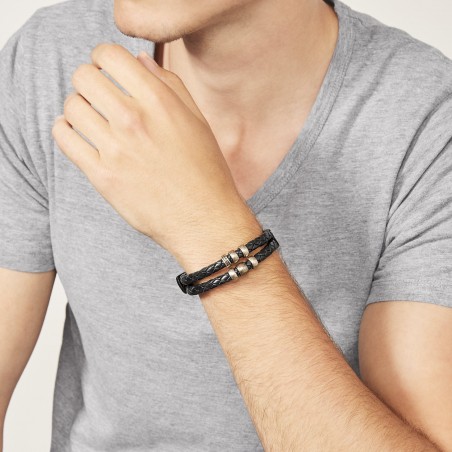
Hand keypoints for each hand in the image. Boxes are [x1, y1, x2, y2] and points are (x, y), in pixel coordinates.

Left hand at [52, 43, 259, 264]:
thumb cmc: (206, 171)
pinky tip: (81, 135)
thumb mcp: (197, 121)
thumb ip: (169, 85)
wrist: (204, 219)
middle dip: (89, 80)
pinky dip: (67, 131)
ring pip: (71, 106)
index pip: (108, 55)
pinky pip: (64, 138)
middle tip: (99, 95)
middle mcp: (134, 121)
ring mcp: (116, 149)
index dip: (104, 58)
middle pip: (83, 77)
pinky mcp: (102, 176)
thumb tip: (139, 60)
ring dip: (79, 107)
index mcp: (159, 102)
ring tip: (93, 119)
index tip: (108, 70)